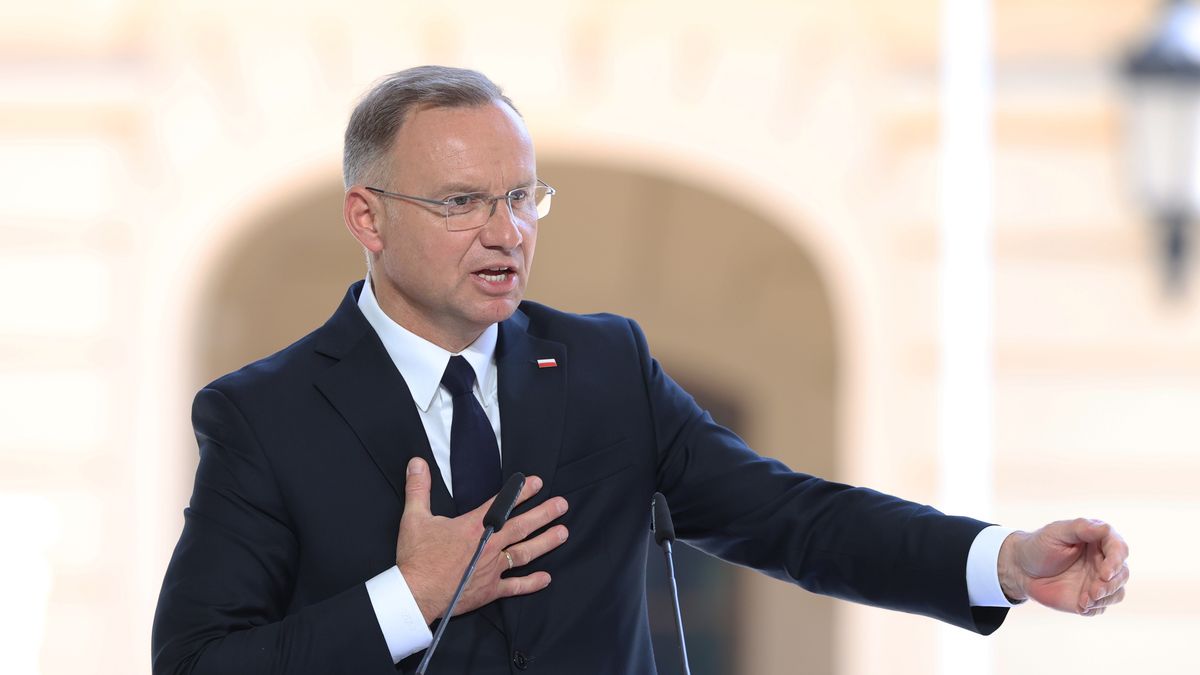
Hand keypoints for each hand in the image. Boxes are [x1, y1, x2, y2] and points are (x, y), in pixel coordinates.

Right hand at [395, 457, 569, 623]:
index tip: (537, 482)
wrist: (415, 594)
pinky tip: (546, 578)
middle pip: (522, 526)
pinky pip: (515, 586)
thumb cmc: (416, 558)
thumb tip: (417, 462)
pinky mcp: (490, 589)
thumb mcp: (414, 517)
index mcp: (473, 527)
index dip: (521, 491)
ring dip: (546, 542)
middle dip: (544, 513)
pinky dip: (531, 583)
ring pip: (525, 552)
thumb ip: (418, 487)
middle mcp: (488, 545)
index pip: (502, 503)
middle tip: (562, 505)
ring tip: (563, 533)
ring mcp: (492, 568)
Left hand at [998, 518, 1129, 616]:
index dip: (1116, 561)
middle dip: (1111, 584)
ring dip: (1106, 597)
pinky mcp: (1091, 598)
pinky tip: (1080, 605)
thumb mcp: (1056, 532)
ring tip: (1085, 600)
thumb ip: (1081, 528)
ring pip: (1117, 591)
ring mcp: (1098, 580)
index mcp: (1098, 541)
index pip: (1119, 549)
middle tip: (1094, 591)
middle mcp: (1103, 561)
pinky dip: (1095, 607)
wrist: (1021, 569)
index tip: (1105, 573)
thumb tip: (1106, 528)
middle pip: (1122, 573)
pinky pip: (1103, 606)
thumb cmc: (1039, 546)